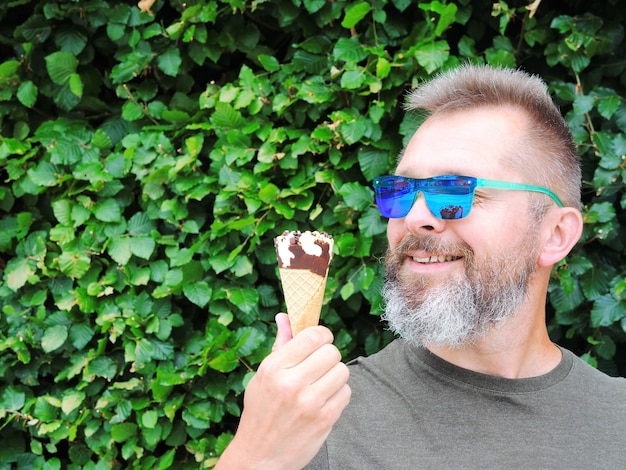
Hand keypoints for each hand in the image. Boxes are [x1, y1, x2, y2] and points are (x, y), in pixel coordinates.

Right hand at [215, 314, 350, 468]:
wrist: (260, 457)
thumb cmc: (261, 412)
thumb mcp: (262, 376)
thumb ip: (279, 345)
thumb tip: (284, 316)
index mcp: (274, 368)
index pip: (312, 336)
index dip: (321, 335)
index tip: (319, 341)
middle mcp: (291, 383)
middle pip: (331, 352)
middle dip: (327, 356)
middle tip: (318, 366)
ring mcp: (310, 403)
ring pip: (343, 371)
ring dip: (335, 375)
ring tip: (320, 384)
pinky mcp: (325, 419)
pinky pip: (346, 392)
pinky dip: (338, 394)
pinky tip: (323, 401)